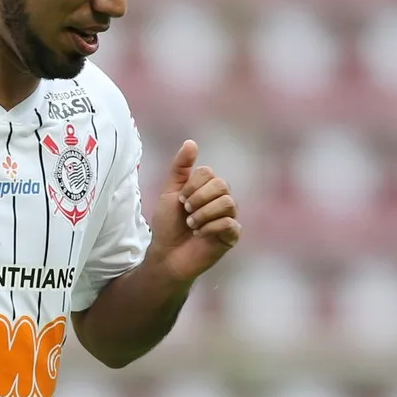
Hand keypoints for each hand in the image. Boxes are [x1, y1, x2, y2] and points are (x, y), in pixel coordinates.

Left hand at [148, 139, 240, 283]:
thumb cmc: (168, 225)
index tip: (180, 200)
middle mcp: (221, 201)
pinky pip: (230, 223)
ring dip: (203, 213)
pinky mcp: (231, 236)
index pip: (209, 173)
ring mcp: (228, 218)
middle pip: (221, 185)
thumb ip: (180, 168)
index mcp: (208, 189)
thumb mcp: (170, 192)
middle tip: (186, 211)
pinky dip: (210, 227)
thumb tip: (191, 142)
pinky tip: (199, 234)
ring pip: (227, 203)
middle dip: (198, 198)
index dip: (192, 185)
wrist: (166, 254)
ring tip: (191, 224)